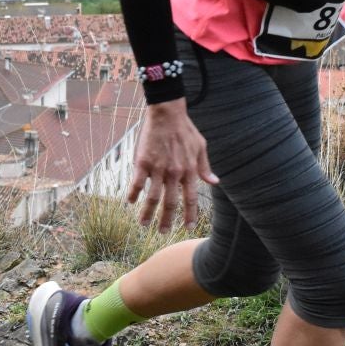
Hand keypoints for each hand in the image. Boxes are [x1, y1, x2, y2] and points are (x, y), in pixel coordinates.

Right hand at [126, 99, 218, 230]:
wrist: (167, 113)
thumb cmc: (185, 129)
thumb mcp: (201, 147)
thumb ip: (205, 167)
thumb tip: (214, 182)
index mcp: (189, 171)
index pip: (190, 199)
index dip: (189, 215)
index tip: (188, 227)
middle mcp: (174, 173)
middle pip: (170, 203)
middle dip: (166, 220)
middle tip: (162, 233)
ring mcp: (157, 168)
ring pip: (152, 197)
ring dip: (147, 213)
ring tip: (143, 224)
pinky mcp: (142, 162)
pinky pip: (136, 183)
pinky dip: (133, 194)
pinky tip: (130, 201)